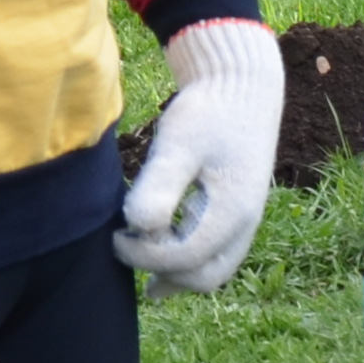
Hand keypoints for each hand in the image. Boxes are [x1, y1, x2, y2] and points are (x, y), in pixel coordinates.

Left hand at [114, 18, 283, 291]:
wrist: (242, 86)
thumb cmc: (208, 112)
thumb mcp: (178, 145)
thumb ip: (159, 188)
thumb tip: (140, 228)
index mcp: (233, 210)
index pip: (185, 258)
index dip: (145, 255)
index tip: (116, 233)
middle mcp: (246, 223)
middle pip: (205, 277)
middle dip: (163, 273)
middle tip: (126, 249)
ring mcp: (247, 220)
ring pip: (214, 270)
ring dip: (177, 272)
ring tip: (140, 260)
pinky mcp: (240, 212)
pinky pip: (218, 253)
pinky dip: (189, 261)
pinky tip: (161, 248)